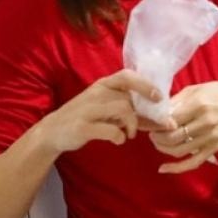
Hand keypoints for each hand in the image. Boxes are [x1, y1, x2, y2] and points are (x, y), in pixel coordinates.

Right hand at [37, 70, 158, 153]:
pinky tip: (118, 140)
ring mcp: (88, 109)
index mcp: (103, 85)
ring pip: (123, 109)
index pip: (127, 76)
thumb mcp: (107, 112)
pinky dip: (119, 137)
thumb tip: (164, 120)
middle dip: (142, 114)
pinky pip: (110, 130)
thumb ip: (132, 113)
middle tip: (144, 126)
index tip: (159, 97)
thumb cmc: (86, 119)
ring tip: (129, 134)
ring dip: (132, 125)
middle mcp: (96, 93)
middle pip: (128, 98)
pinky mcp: (83, 127)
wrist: (53, 132)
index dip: (145, 85)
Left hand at [152, 81, 217, 172]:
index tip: (148, 123)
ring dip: (163, 148)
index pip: (169, 120)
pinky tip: (164, 168)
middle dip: (156, 137)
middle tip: (152, 133)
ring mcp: (210, 138)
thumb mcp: (196, 89)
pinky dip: (177, 168)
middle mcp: (205, 123)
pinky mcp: (214, 148)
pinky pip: (193, 162)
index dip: (155, 124)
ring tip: (157, 142)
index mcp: (198, 105)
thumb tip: (156, 112)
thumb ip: (176, 101)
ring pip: (179, 150)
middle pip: (172, 137)